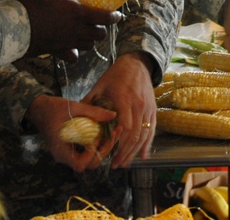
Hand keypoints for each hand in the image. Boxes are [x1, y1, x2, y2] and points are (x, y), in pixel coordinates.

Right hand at [3, 0, 121, 59]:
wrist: (9, 24)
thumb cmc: (29, 1)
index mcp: (78, 13)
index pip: (105, 17)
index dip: (114, 16)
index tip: (117, 15)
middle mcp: (75, 31)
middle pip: (98, 35)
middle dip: (101, 28)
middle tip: (97, 20)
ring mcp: (65, 43)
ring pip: (87, 46)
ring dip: (89, 39)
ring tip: (84, 31)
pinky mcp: (54, 51)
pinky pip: (71, 56)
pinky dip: (74, 52)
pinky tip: (70, 46)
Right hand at [27, 94, 117, 171]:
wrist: (40, 108)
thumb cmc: (52, 108)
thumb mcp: (73, 107)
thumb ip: (93, 111)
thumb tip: (114, 115)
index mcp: (61, 150)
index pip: (80, 164)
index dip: (92, 153)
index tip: (97, 137)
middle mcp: (65, 155)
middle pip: (89, 164)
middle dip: (104, 150)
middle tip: (114, 133)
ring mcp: (69, 152)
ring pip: (91, 159)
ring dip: (104, 147)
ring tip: (114, 131)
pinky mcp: (73, 147)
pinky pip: (88, 151)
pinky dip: (99, 144)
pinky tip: (106, 130)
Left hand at [84, 52, 156, 167]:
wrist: (137, 64)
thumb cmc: (116, 75)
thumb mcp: (100, 86)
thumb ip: (90, 103)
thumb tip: (77, 120)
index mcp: (124, 99)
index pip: (125, 126)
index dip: (118, 143)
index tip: (108, 154)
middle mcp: (139, 105)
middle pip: (135, 135)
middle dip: (125, 153)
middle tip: (115, 165)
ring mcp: (148, 108)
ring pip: (144, 135)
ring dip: (135, 152)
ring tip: (125, 163)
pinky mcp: (153, 110)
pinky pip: (152, 130)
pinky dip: (148, 144)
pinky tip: (143, 156)